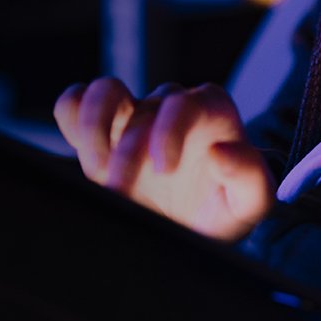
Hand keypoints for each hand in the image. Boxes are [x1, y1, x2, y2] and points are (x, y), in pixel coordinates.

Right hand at [54, 78, 273, 239]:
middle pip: (143, 107)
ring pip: (105, 90)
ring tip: (95, 170)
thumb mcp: (250, 205)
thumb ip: (248, 177)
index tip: (164, 169)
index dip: (171, 129)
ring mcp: (134, 113)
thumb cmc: (224, 212)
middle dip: (129, 153)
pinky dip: (70, 115)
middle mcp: (172, 105)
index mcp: (211, 114)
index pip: (188, 102)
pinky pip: (75, 101)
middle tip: (122, 194)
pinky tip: (78, 149)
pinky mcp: (103, 126)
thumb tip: (221, 151)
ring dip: (93, 128)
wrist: (193, 229)